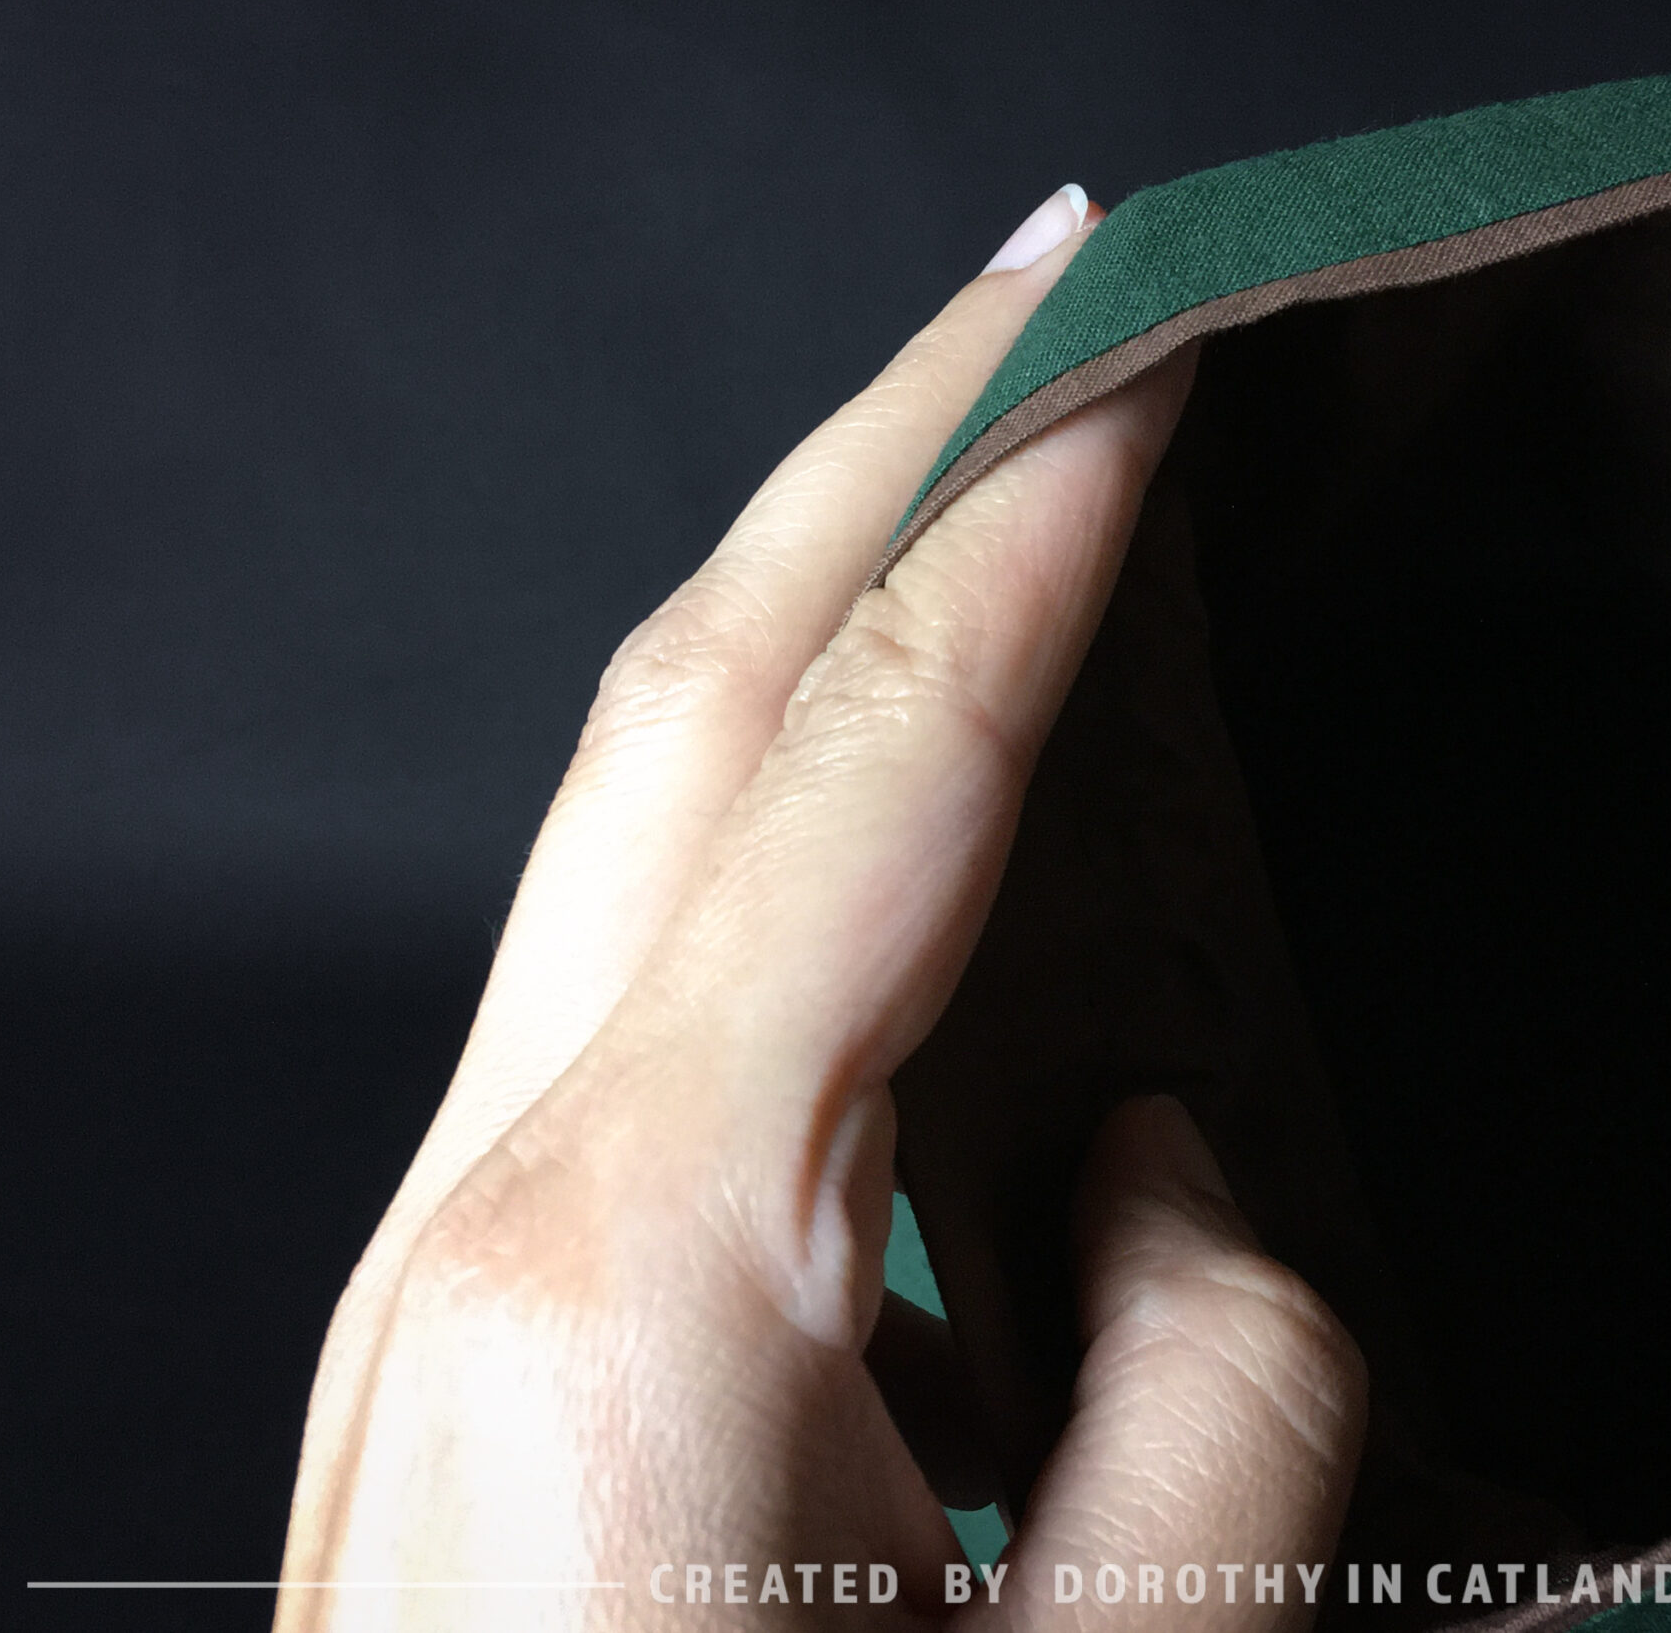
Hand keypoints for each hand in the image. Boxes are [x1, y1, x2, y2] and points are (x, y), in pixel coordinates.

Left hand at [277, 187, 1365, 1629]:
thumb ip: (1217, 1377)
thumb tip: (1158, 1159)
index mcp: (646, 1265)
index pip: (877, 752)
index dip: (1031, 511)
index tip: (1143, 339)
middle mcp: (495, 1213)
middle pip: (687, 694)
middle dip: (873, 443)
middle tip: (1053, 293)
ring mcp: (454, 1262)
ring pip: (644, 819)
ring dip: (823, 617)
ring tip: (1004, 507)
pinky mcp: (485, 1329)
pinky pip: (651, 984)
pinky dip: (790, 831)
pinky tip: (918, 839)